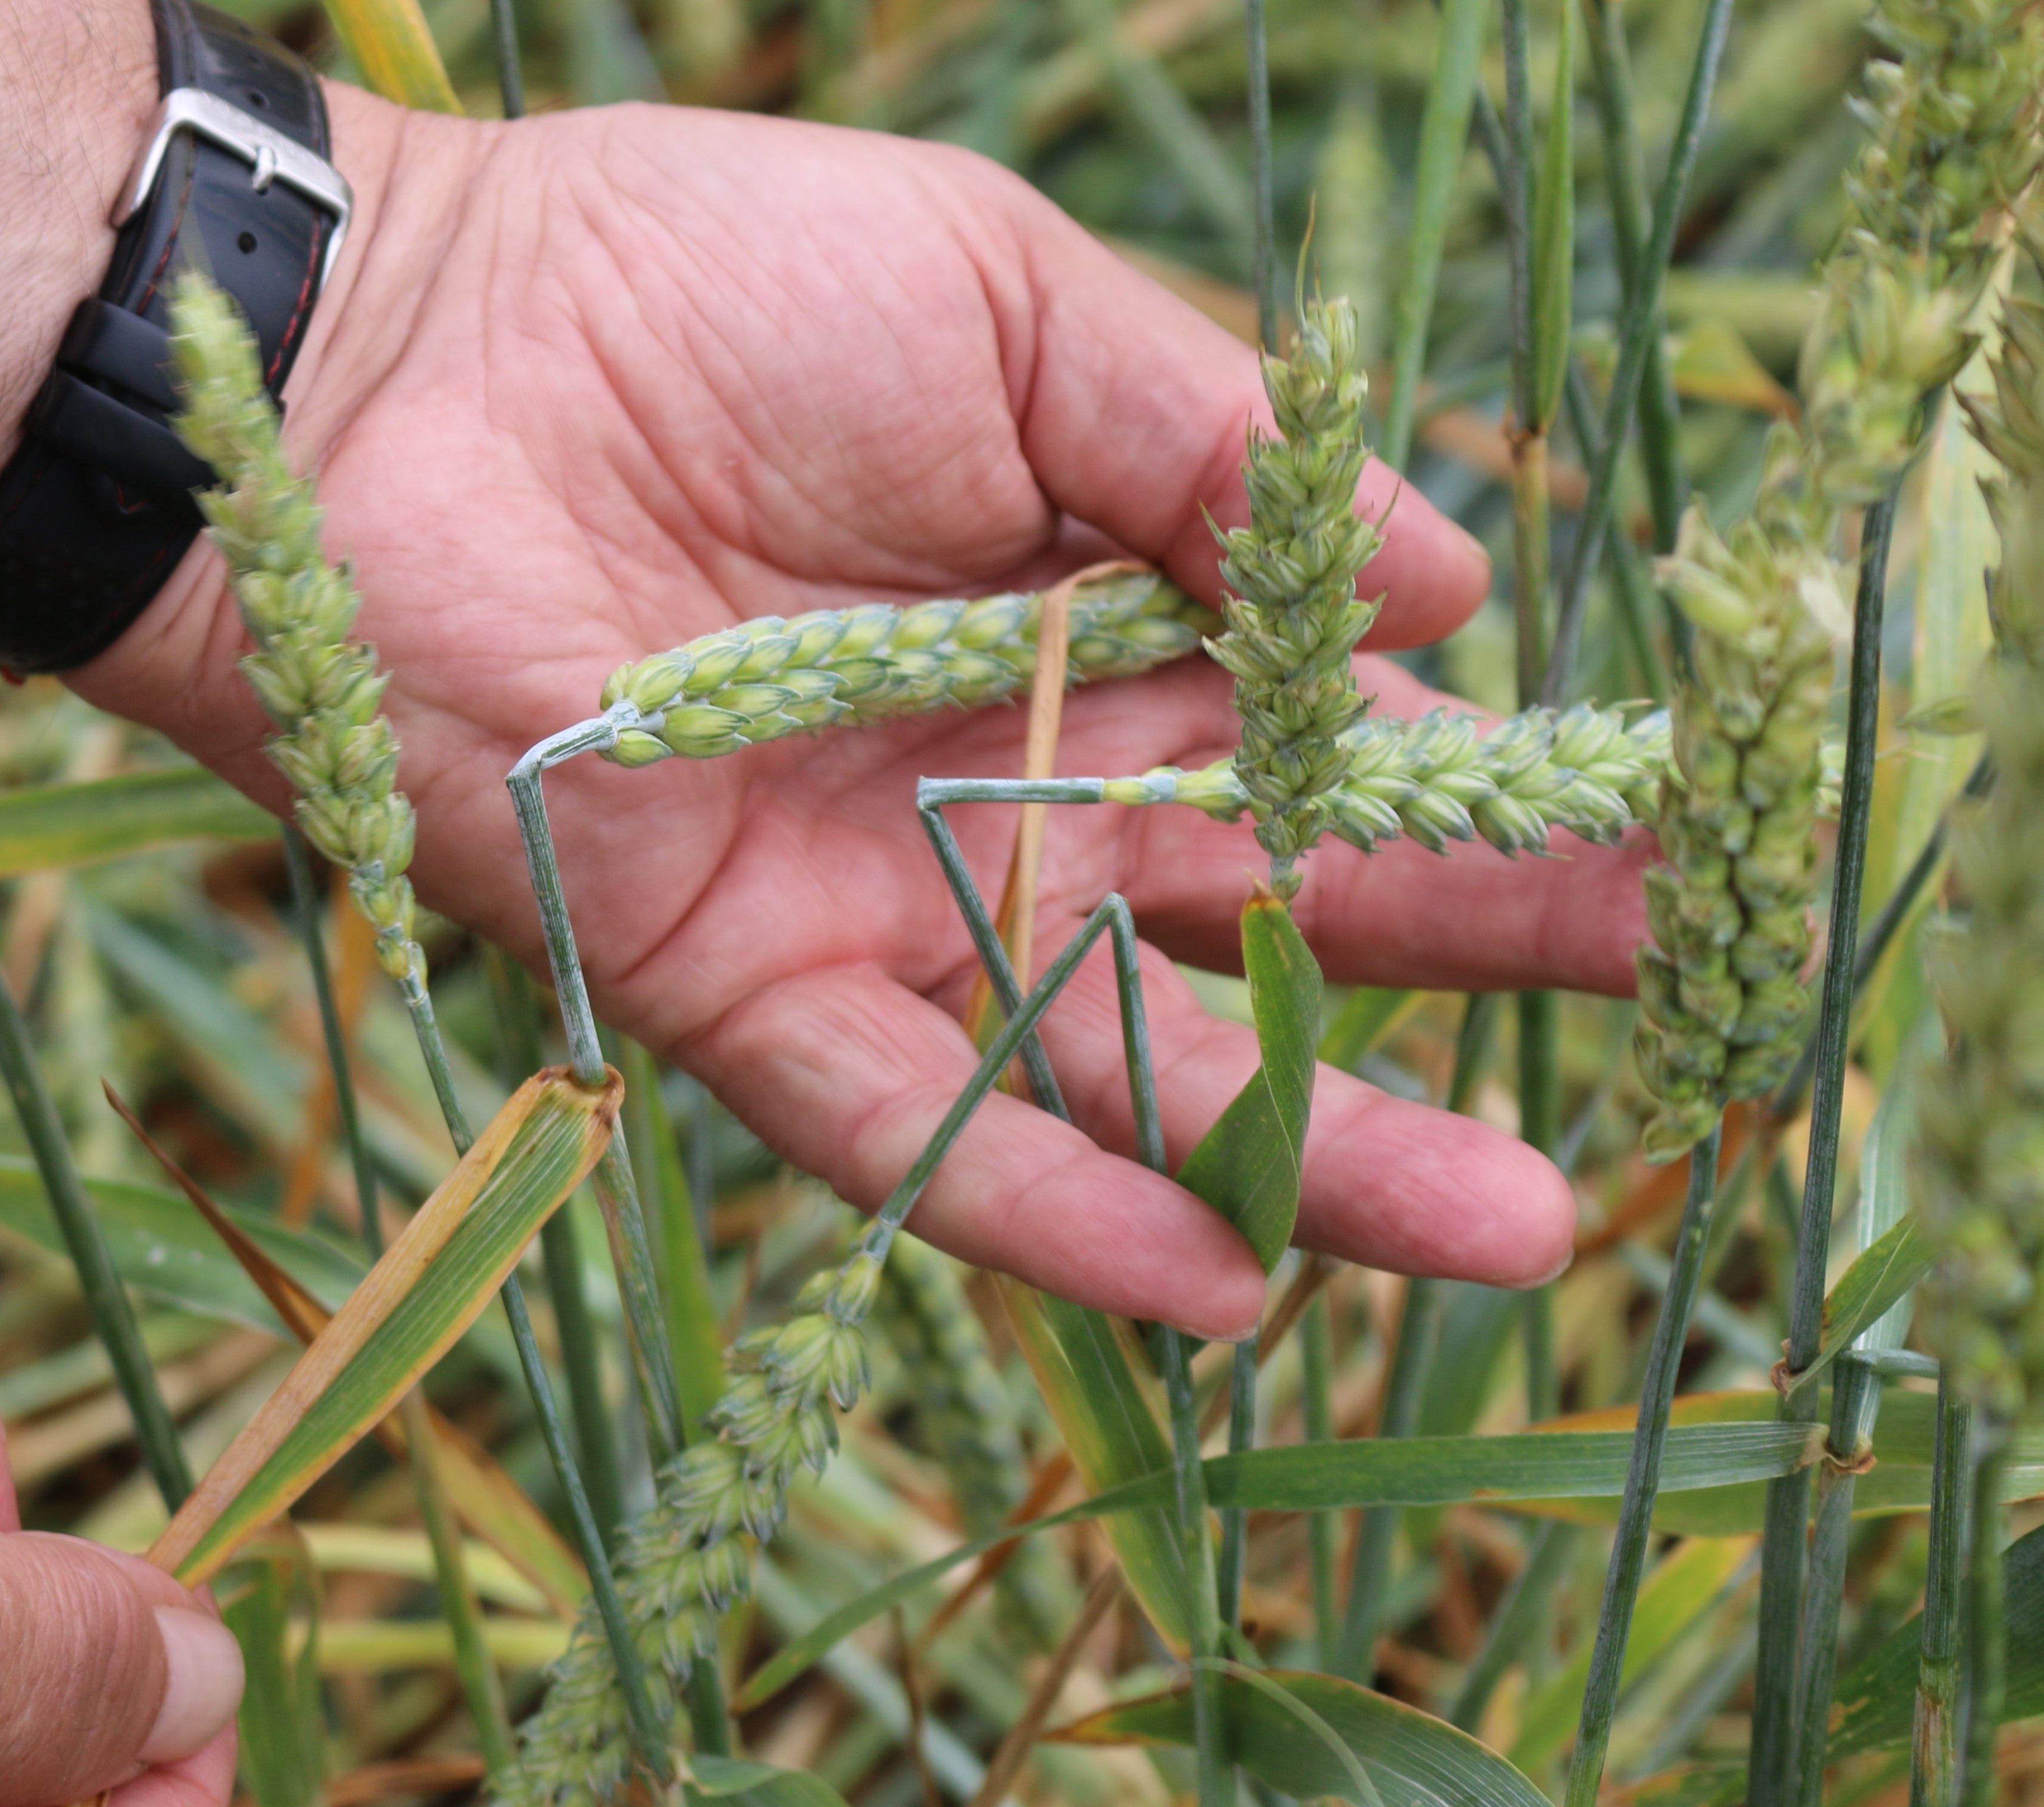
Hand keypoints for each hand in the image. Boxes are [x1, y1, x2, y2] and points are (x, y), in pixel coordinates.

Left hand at [0, 1, 1644, 1336]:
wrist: (389, 374)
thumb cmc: (688, 285)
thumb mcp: (1005, 303)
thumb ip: (1215, 443)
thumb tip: (1443, 580)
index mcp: (1082, 601)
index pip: (1319, 720)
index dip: (1479, 778)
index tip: (1654, 830)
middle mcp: (1002, 773)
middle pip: (1263, 900)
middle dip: (1454, 961)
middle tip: (1647, 1016)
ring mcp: (880, 895)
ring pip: (1127, 1052)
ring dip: (1316, 1148)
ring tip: (1508, 1236)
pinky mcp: (738, 985)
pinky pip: (916, 1125)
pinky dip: (1056, 1202)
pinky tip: (1227, 1284)